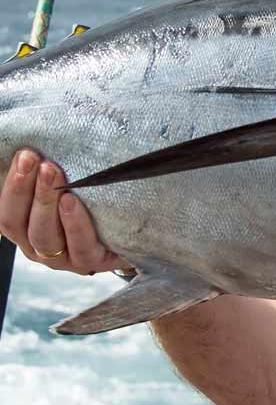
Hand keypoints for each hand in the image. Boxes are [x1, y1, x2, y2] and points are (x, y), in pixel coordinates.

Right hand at [0, 149, 131, 274]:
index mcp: (26, 229)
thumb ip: (49, 176)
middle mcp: (39, 247)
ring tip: (52, 172)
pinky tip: (72, 201)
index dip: (11, 184)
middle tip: (35, 159)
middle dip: (25, 187)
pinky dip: (74, 223)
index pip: (8, 212)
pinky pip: (81, 247)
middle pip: (19, 223)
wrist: (134, 235)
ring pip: (44, 236)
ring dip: (45, 201)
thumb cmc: (95, 207)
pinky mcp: (92, 262)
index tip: (24, 154)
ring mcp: (64, 258)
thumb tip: (37, 143)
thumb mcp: (69, 191)